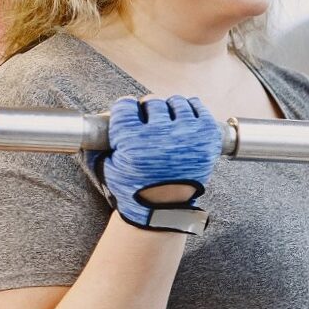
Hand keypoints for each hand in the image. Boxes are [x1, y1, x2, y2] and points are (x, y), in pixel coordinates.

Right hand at [92, 96, 222, 232]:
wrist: (166, 206)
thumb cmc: (134, 186)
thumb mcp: (109, 165)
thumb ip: (101, 139)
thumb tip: (105, 112)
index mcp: (132, 139)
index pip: (126, 105)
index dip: (127, 109)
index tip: (130, 113)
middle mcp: (160, 134)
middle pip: (152, 101)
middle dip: (148, 109)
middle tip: (149, 120)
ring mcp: (187, 134)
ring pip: (176, 102)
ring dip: (170, 108)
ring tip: (168, 121)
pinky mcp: (207, 135)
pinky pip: (198, 106)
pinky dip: (191, 108)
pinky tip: (185, 117)